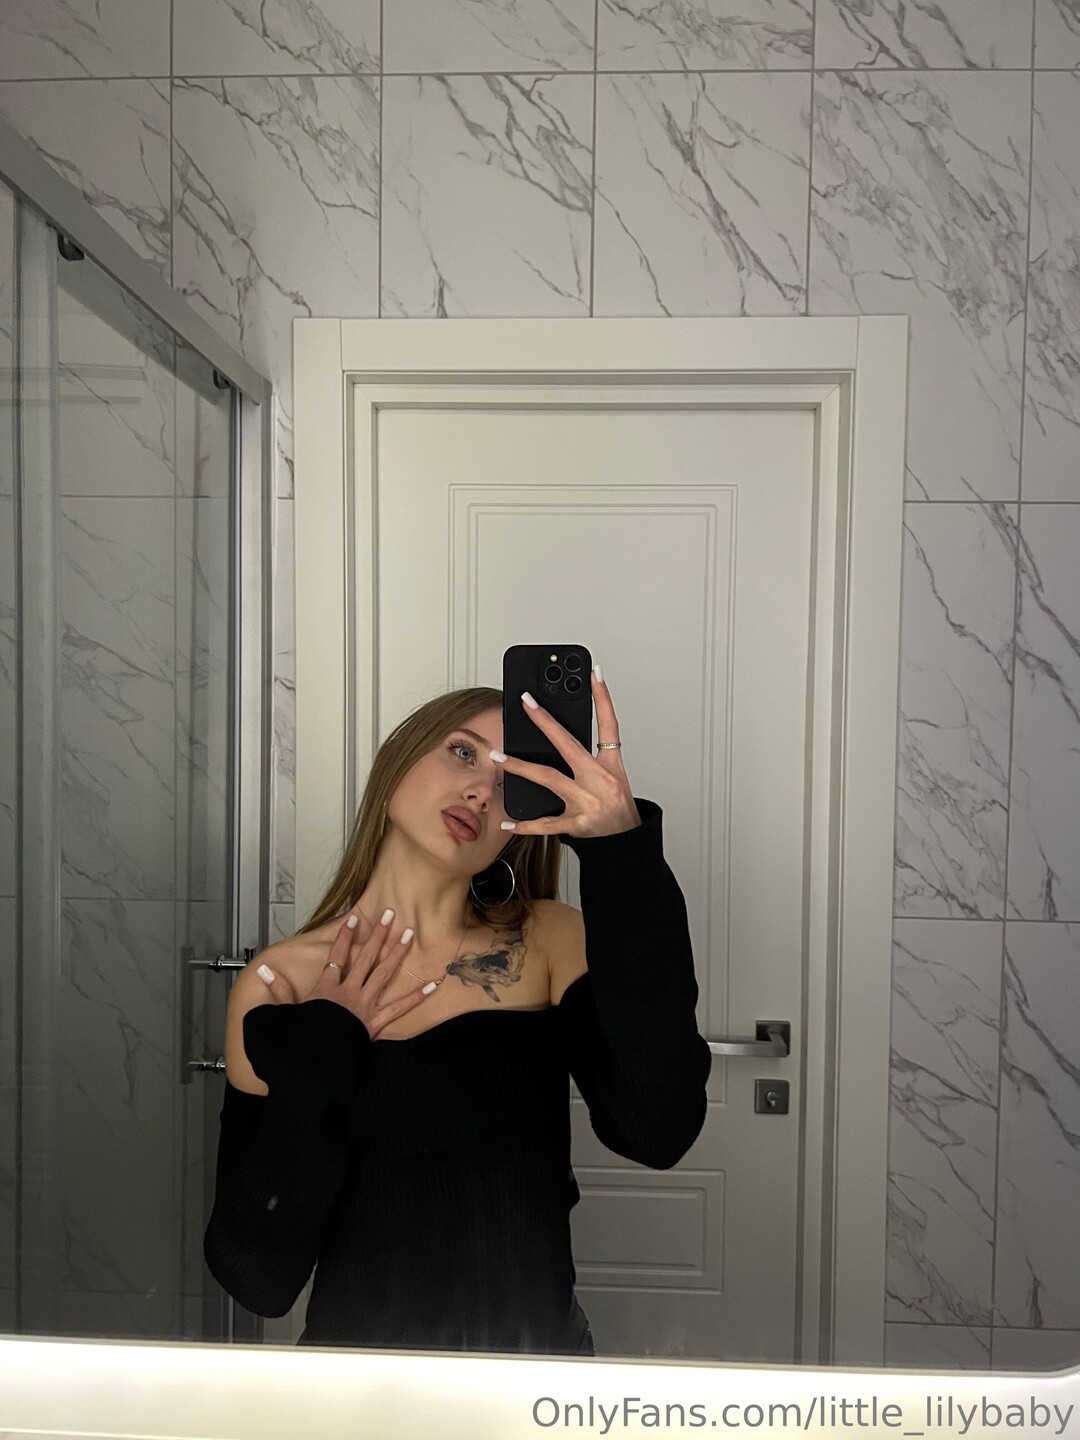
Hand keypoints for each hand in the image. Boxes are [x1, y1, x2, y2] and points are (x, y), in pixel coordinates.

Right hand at [257, 904, 431, 1038]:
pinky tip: (432, 985)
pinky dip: (417, 997)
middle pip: (365, 957)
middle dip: (377, 935)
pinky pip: (400, 1008)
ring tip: (409, 934)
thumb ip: (278, 991)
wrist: (312, 1067)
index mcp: (326, 989)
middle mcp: (348, 993)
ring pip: (384, 974)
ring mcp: (364, 1006)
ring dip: (397, 953)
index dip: (345, 936)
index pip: (336, 956)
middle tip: (389, 915)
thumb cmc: (300, 1042)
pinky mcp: (376, 1023)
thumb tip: (264, 971)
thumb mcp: (284, 1014)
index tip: (353, 918)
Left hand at [493, 666, 641, 839]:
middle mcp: (600, 781)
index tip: (594, 674)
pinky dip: (525, 824)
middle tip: (527, 702)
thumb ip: (591, 760)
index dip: (603, 698)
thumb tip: (560, 738)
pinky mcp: (577, 825)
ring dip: (520, 767)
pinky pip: (545, 824)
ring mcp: (587, 802)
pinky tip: (507, 821)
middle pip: (569, 745)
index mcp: (612, 767)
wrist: (628, 847)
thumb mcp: (614, 779)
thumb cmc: (620, 812)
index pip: (609, 725)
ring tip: (497, 757)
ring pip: (549, 779)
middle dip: (546, 722)